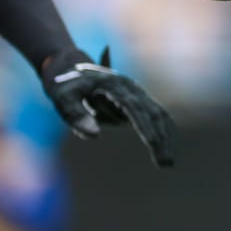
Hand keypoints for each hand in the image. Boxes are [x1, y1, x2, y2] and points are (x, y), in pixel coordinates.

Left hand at [41, 46, 175, 166]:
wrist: (70, 66)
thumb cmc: (65, 86)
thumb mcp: (62, 99)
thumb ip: (76, 115)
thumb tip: (95, 136)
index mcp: (115, 86)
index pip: (134, 109)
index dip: (145, 126)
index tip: (152, 144)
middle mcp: (131, 88)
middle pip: (153, 114)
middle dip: (161, 139)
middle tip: (166, 164)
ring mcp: (137, 93)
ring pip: (159, 115)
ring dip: (166, 137)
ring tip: (167, 162)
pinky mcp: (137, 100)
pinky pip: (156, 116)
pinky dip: (165, 130)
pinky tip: (167, 146)